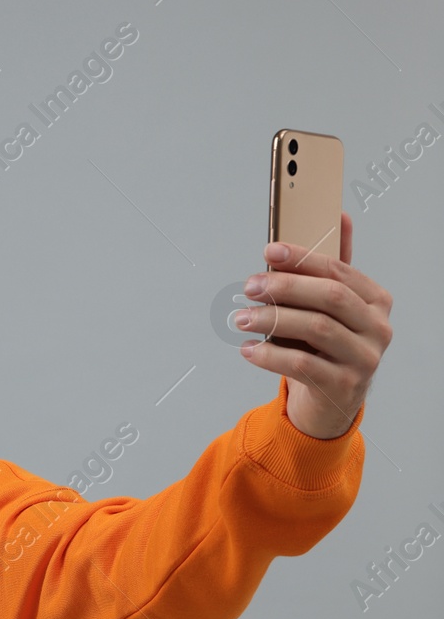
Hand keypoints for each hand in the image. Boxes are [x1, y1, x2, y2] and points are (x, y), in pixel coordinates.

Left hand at [236, 210, 393, 437]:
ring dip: (272, 320)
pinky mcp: (343, 386)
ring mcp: (364, 358)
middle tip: (249, 286)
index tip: (268, 251)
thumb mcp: (330, 308)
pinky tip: (247, 349)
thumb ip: (333, 267)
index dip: (302, 258)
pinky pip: (302, 365)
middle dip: (285, 287)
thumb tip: (340, 216)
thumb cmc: (326, 347)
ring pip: (316, 328)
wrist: (330, 401)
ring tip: (241, 318)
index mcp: (376, 300)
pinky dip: (269, 355)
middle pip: (330, 297)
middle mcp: (377, 327)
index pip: (339, 271)